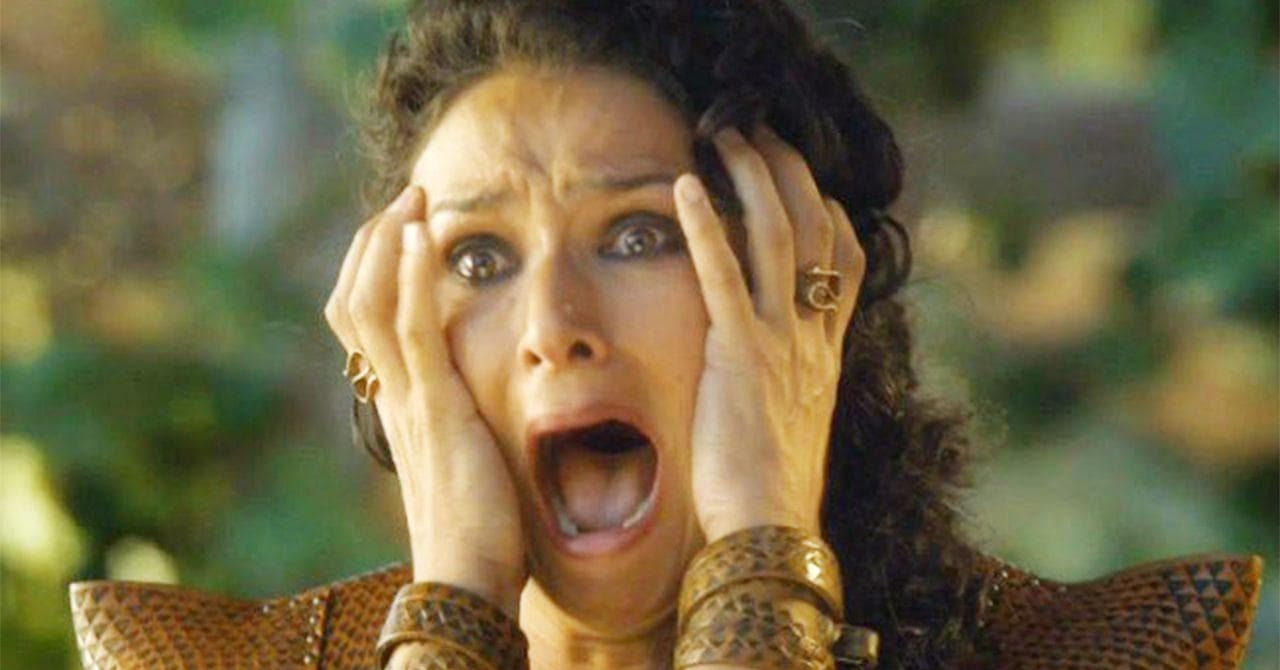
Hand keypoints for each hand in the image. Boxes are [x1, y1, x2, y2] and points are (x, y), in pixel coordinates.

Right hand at [323, 187, 525, 616]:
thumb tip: (472, 389)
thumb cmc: (476, 525)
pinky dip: (409, 276)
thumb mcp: (462, 455)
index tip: (406, 227)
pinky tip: (422, 235)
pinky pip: (411, 330)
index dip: (376, 268)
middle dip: (373, 242)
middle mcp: (389, 394)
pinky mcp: (435, 408)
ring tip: (415, 198)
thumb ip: (456, 416)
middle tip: (408, 198)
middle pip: (351, 299)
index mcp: (397, 401)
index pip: (364, 320)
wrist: (468, 576)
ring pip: (369, 302)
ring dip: (389, 242)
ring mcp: (406, 399)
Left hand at [674, 127, 865, 541]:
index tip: (809, 183)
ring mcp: (780, 342)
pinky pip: (724, 274)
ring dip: (755, 178)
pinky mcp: (739, 355)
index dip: (831, 215)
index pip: (845, 265)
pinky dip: (706, 226)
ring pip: (779, 236)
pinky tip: (687, 187)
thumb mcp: (792, 428)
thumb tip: (768, 378)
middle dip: (792, 174)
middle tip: (764, 134)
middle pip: (818, 232)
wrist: (768, 530)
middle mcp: (812, 338)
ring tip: (730, 136)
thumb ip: (786, 387)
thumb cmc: (769, 494)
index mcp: (824, 355)